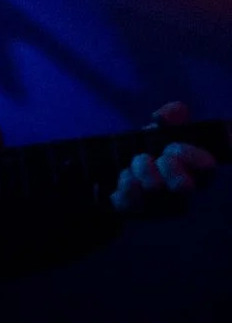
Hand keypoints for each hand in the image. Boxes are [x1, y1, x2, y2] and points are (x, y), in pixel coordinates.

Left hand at [112, 102, 217, 216]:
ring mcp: (159, 207)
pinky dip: (126, 183)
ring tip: (136, 162)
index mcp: (195, 173)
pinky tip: (125, 176)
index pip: (207, 168)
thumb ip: (170, 118)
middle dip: (169, 167)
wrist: (114, 173)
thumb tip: (176, 110)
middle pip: (184, 186)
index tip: (173, 146)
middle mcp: (181, 195)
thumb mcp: (159, 131)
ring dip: (142, 168)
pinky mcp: (135, 213)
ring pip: (154, 189)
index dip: (192, 156)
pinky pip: (130, 201)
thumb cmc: (149, 152)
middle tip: (157, 158)